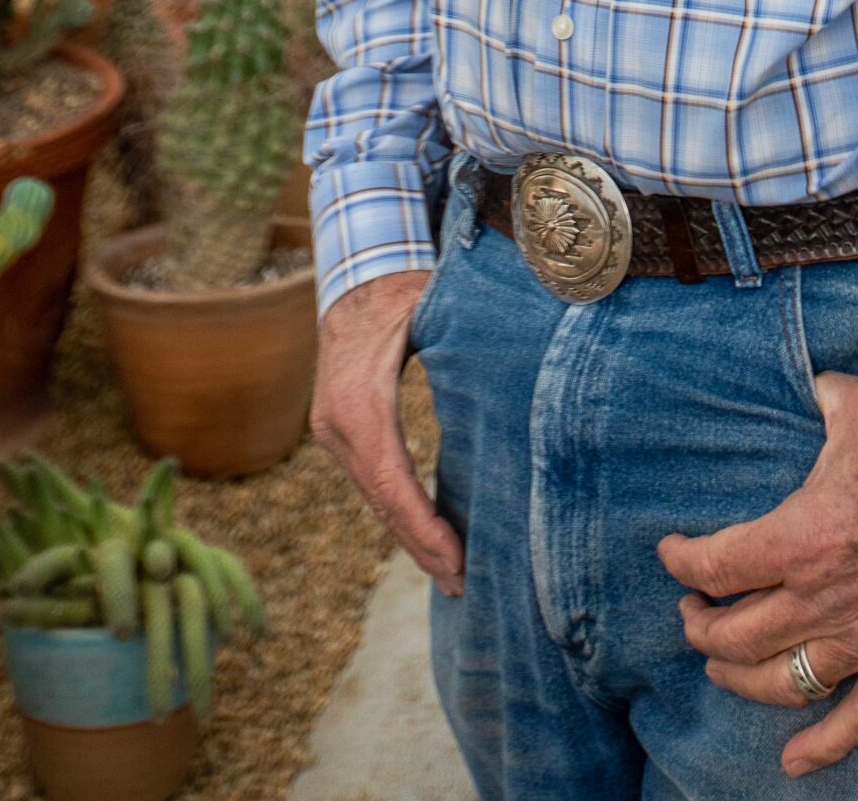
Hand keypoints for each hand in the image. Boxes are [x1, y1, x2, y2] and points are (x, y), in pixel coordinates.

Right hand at [312, 268, 464, 595]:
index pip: (393, 481)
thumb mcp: (435, 312)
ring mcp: (333, 429)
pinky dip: (399, 512)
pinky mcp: (340, 430)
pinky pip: (372, 480)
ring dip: (410, 537)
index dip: (424, 527)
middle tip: (463, 585)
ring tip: (452, 575)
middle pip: (381, 500)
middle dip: (422, 546)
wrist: (355, 273)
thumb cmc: (406, 288)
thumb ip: (470, 346)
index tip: (458, 561)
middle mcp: (337, 422)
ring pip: (375, 496)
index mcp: (359, 400)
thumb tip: (524, 373)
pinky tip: (428, 537)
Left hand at [658, 372, 857, 776]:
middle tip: (695, 613)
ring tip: (722, 667)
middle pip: (735, 634)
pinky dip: (823, 746)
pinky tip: (791, 762)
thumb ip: (823, 402)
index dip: (682, 562)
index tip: (671, 554)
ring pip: (781, 682)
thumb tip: (817, 388)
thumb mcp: (856, 405)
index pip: (715, 565)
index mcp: (798, 539)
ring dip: (740, 678)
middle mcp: (821, 600)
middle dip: (702, 626)